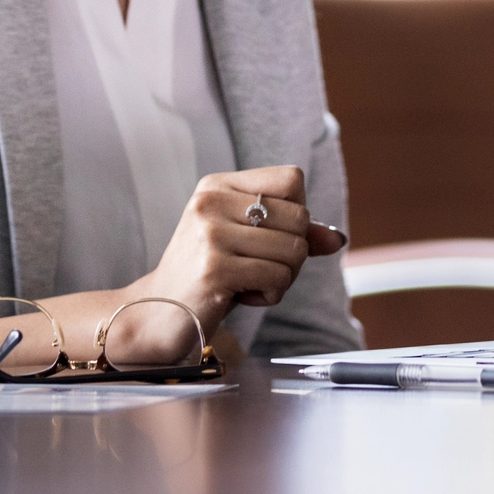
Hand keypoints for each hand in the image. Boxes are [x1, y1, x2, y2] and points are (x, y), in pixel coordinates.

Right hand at [121, 167, 345, 360]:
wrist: (156, 314)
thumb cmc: (207, 276)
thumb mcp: (248, 244)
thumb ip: (292, 234)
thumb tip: (337, 238)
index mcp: (217, 185)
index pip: (292, 179)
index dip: (296, 215)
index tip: (267, 238)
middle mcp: (211, 201)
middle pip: (300, 218)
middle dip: (293, 254)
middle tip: (259, 269)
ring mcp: (210, 234)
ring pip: (295, 251)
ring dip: (282, 278)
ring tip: (246, 283)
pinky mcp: (214, 268)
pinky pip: (279, 278)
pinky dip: (270, 294)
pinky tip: (239, 296)